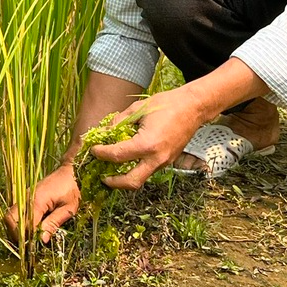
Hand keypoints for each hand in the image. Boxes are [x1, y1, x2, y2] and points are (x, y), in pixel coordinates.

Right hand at [7, 164, 81, 243]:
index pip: (25, 224)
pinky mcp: (27, 197)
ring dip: (15, 228)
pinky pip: (16, 211)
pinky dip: (18, 222)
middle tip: (26, 246)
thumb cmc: (73, 189)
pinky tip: (29, 229)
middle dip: (15, 234)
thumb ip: (53, 223)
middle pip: (10, 218)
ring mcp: (25, 196)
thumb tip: (41, 240)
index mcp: (37, 201)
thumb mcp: (68, 209)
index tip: (32, 249)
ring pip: (10, 215)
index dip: (27, 238)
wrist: (72, 171)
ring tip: (27, 240)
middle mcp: (27, 198)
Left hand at [92, 86, 210, 191]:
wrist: (193, 107)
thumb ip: (118, 122)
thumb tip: (104, 132)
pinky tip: (128, 159)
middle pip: (131, 181)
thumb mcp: (138, 109)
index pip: (117, 155)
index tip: (93, 150)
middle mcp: (157, 158)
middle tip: (102, 175)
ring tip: (112, 168)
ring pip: (141, 178)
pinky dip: (136, 168)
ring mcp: (165, 162)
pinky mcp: (169, 161)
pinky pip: (149, 169)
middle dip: (114, 182)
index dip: (101, 153)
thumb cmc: (167, 104)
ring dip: (125, 176)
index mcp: (147, 144)